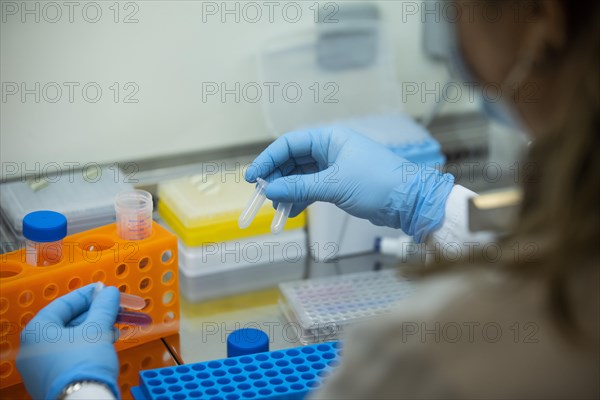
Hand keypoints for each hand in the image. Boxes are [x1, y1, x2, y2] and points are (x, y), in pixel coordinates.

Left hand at [17, 283, 120, 399]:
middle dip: (94, 314)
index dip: (87, 295)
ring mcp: (40, 366)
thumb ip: (104, 307)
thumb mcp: (97, 330)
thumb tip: (111, 292)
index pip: (63, 304)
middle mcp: (33, 348)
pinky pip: (70, 354)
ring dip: (95, 330)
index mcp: (36, 331)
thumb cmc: (84, 361)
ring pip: (70, 339)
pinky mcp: (51, 380)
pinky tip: (107, 343)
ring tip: (115, 328)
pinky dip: (88, 346)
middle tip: (114, 309)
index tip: (105, 290)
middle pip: (67, 322)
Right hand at [245, 126, 453, 241]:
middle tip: (264, 195)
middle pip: (292, 160)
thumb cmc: (377, 183)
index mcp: (329, 138)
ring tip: (277, 207)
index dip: (268, 159)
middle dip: (277, 178)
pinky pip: (311, 188)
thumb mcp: (334, 185)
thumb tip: (270, 190)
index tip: (253, 177)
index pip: (289, 144)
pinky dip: (301, 199)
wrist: (410, 201)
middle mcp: (330, 149)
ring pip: (301, 176)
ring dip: (288, 191)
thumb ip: (299, 187)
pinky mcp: (339, 184)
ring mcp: (334, 167)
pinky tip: (291, 211)